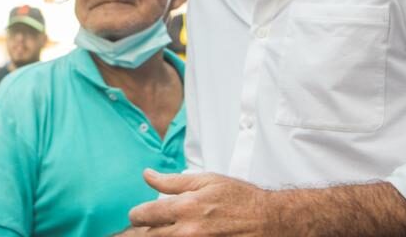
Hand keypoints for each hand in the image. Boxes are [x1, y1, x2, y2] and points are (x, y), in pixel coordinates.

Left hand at [127, 169, 269, 235]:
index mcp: (184, 207)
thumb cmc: (240, 198)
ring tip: (167, 229)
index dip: (137, 214)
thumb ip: (172, 181)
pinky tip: (186, 235)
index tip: (138, 214)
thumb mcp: (206, 180)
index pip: (144, 215)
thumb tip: (147, 175)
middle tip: (152, 225)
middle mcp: (188, 232)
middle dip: (146, 230)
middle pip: (149, 236)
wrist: (269, 220)